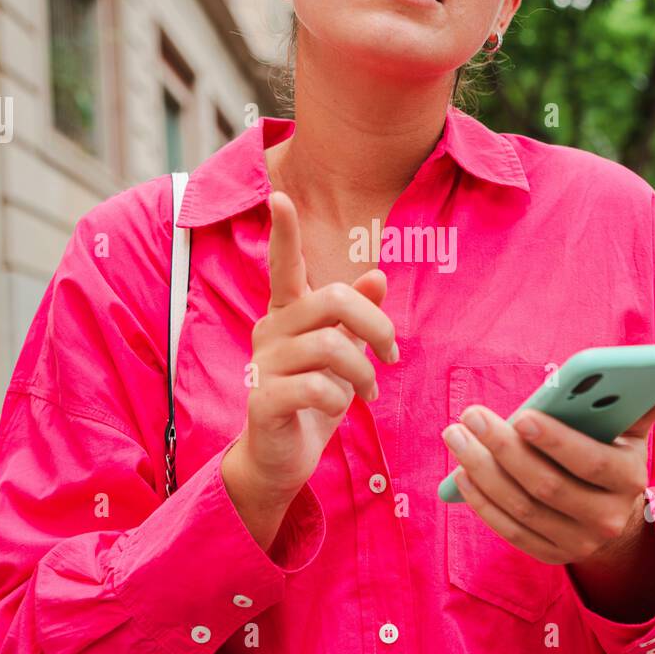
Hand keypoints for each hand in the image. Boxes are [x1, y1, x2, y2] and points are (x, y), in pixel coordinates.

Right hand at [222, 190, 397, 543]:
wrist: (281, 457)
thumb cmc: (312, 399)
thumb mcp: (342, 354)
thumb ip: (356, 317)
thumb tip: (376, 275)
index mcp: (288, 315)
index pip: (283, 266)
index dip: (284, 233)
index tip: (279, 196)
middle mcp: (271, 331)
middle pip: (333, 300)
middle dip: (376, 325)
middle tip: (391, 354)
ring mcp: (263, 364)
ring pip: (331, 346)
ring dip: (363, 370)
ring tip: (369, 390)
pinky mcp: (263, 399)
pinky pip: (314, 386)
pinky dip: (339, 396)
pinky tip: (342, 405)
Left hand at [440, 386, 654, 566]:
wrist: (616, 521)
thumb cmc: (613, 458)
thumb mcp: (632, 433)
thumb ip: (643, 404)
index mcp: (629, 480)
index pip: (590, 462)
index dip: (556, 440)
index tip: (523, 414)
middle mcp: (605, 518)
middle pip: (546, 485)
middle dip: (504, 448)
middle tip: (472, 416)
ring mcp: (577, 542)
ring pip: (521, 507)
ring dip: (482, 470)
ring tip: (457, 435)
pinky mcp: (551, 555)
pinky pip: (510, 530)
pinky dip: (483, 502)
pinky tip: (462, 472)